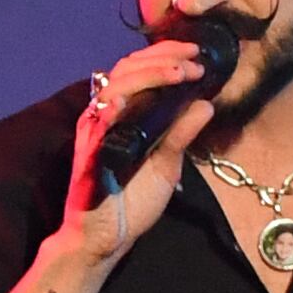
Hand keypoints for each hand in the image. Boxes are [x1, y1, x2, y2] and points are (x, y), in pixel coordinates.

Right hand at [60, 38, 218, 264]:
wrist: (108, 238)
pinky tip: (127, 100)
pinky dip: (110, 110)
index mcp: (125, 112)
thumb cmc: (133, 199)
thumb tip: (206, 104)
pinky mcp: (86, 154)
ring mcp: (94, 132)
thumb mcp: (168, 163)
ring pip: (114, 88)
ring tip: (177, 75)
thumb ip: (182, 134)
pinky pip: (95, 126)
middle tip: (193, 64)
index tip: (196, 54)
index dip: (167, 54)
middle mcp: (106, 114)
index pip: (141, 69)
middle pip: (127, 69)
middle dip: (163, 60)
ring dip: (147, 77)